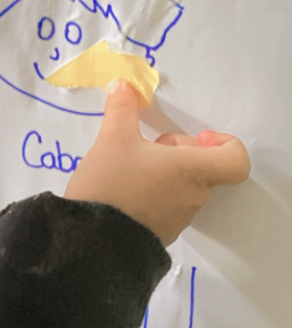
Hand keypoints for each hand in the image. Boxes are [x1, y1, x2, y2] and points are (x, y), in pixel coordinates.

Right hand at [65, 79, 249, 245]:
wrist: (92, 242)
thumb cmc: (112, 185)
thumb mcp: (113, 139)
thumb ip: (122, 109)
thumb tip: (123, 84)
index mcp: (193, 170)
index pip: (235, 160)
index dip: (224, 144)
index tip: (196, 138)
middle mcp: (194, 195)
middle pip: (204, 167)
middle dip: (179, 151)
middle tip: (147, 148)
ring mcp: (180, 218)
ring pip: (185, 186)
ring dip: (164, 171)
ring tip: (128, 168)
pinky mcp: (162, 233)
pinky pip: (168, 205)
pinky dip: (154, 192)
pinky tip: (123, 189)